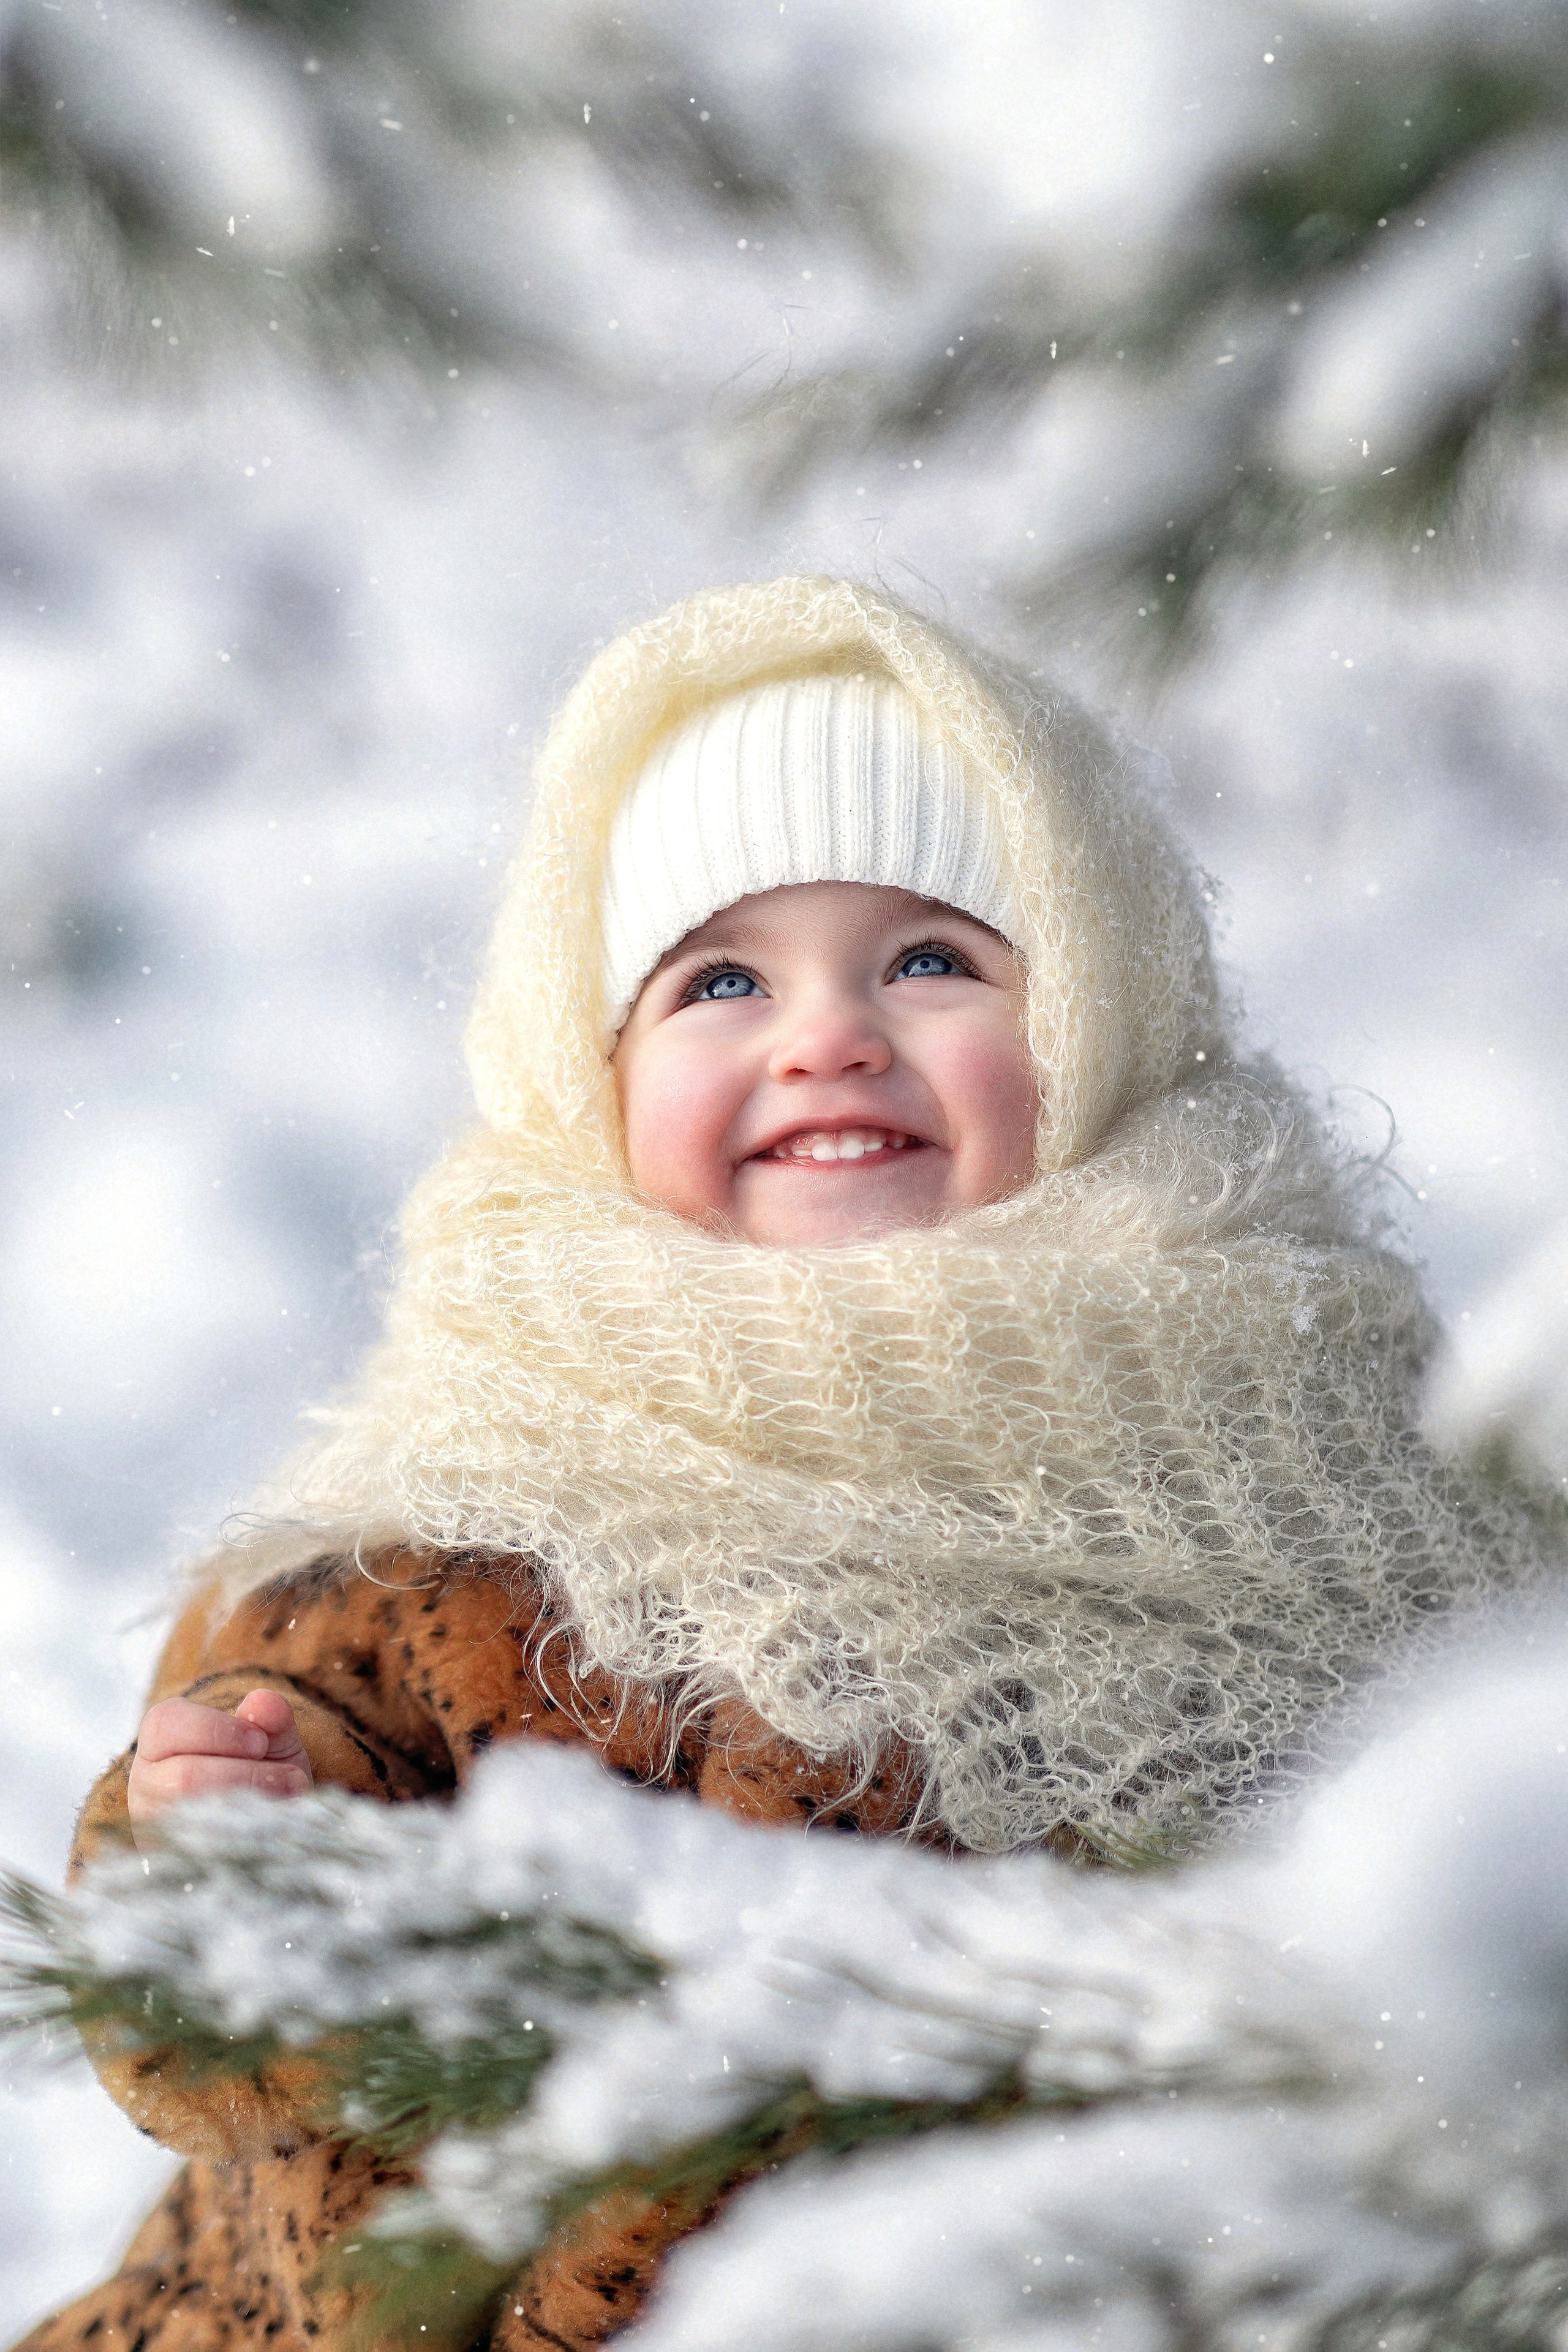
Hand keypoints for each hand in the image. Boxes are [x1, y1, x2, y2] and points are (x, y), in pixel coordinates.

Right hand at [127, 1688, 312, 1849]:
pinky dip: (244, 1841)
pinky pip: (203, 1855)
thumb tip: (263, 1702)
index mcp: (160, 1740)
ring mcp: (155, 1827)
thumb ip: (270, 1718)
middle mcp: (147, 1784)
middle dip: (245, 1776)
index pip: (166, 1724)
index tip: (261, 1742)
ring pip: (192, 1820)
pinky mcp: (171, 1862)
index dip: (216, 1730)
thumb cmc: (257, 1768)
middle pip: (182, 1778)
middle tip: (291, 1777)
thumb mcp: (268, 1739)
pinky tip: (273, 1829)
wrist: (254, 1825)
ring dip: (250, 1809)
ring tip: (289, 1801)